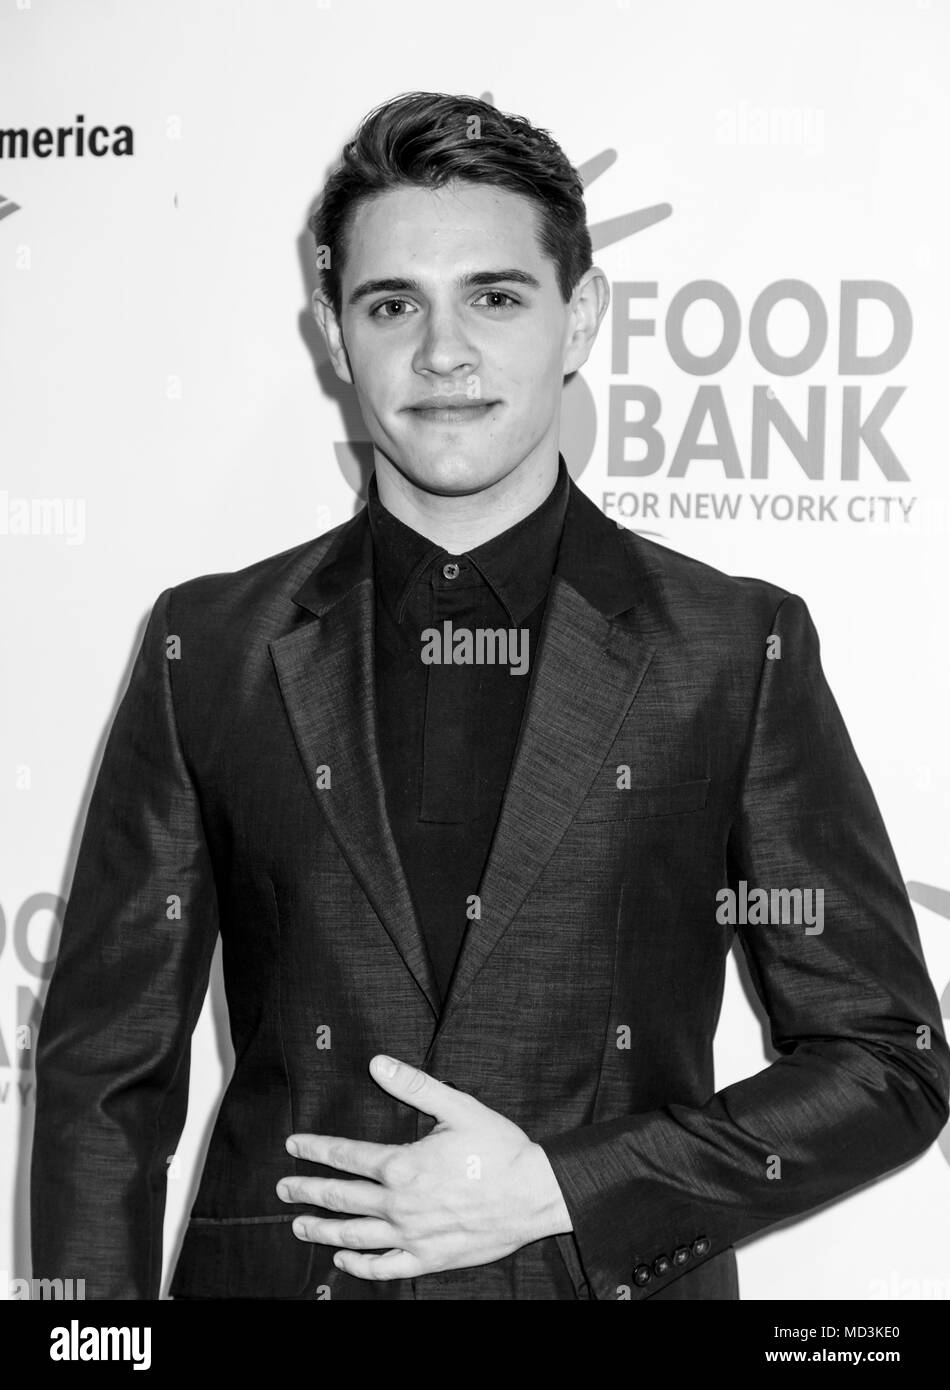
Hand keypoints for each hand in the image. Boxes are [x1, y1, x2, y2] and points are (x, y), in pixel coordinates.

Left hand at [276, 1054, 571, 1280]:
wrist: (534, 1194)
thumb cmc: (499, 1148)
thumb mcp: (458, 1106)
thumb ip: (414, 1085)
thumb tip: (378, 1064)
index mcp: (403, 1165)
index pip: (345, 1156)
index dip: (315, 1150)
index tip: (293, 1146)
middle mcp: (399, 1204)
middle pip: (340, 1198)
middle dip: (307, 1192)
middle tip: (283, 1190)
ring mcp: (412, 1236)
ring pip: (354, 1235)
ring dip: (322, 1230)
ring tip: (299, 1226)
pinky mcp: (429, 1258)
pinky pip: (385, 1267)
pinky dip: (359, 1265)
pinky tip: (343, 1260)